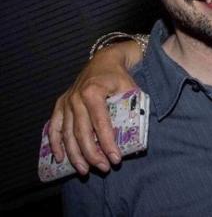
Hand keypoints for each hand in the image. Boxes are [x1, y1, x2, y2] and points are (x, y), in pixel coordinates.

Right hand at [47, 40, 141, 173]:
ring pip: (67, 134)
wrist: (104, 60)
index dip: (108, 144)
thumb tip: (137, 135)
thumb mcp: (130, 88)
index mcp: (93, 92)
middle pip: (82, 132)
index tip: (116, 159)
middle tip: (104, 168)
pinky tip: (60, 158)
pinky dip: (55, 143)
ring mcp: (66, 102)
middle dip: (92, 154)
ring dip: (75, 154)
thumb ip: (132, 109)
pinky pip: (54, 127)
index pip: (101, 124)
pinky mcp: (60, 104)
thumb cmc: (119, 77)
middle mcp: (76, 98)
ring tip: (85, 170)